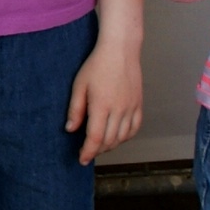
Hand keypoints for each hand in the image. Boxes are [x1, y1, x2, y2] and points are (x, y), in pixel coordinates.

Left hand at [65, 38, 142, 162]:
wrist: (120, 50)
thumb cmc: (97, 65)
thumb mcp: (79, 85)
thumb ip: (75, 109)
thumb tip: (70, 129)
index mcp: (102, 106)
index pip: (95, 138)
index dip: (88, 152)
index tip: (82, 159)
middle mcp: (119, 110)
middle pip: (109, 141)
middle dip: (97, 150)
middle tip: (87, 151)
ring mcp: (131, 107)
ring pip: (123, 137)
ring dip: (111, 145)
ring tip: (100, 145)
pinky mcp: (139, 104)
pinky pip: (135, 127)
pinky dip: (126, 136)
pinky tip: (117, 137)